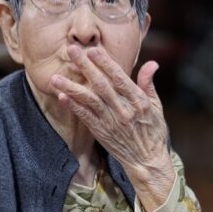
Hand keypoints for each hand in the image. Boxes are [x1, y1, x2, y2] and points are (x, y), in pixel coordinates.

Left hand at [50, 46, 174, 208]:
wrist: (147, 160)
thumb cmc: (153, 131)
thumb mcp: (156, 106)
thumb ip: (149, 84)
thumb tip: (152, 63)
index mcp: (138, 101)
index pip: (120, 78)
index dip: (105, 64)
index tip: (93, 50)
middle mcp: (123, 110)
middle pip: (101, 85)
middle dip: (85, 67)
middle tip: (70, 50)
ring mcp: (111, 122)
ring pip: (89, 101)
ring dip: (72, 88)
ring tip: (56, 77)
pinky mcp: (101, 132)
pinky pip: (85, 118)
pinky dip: (73, 107)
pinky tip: (62, 96)